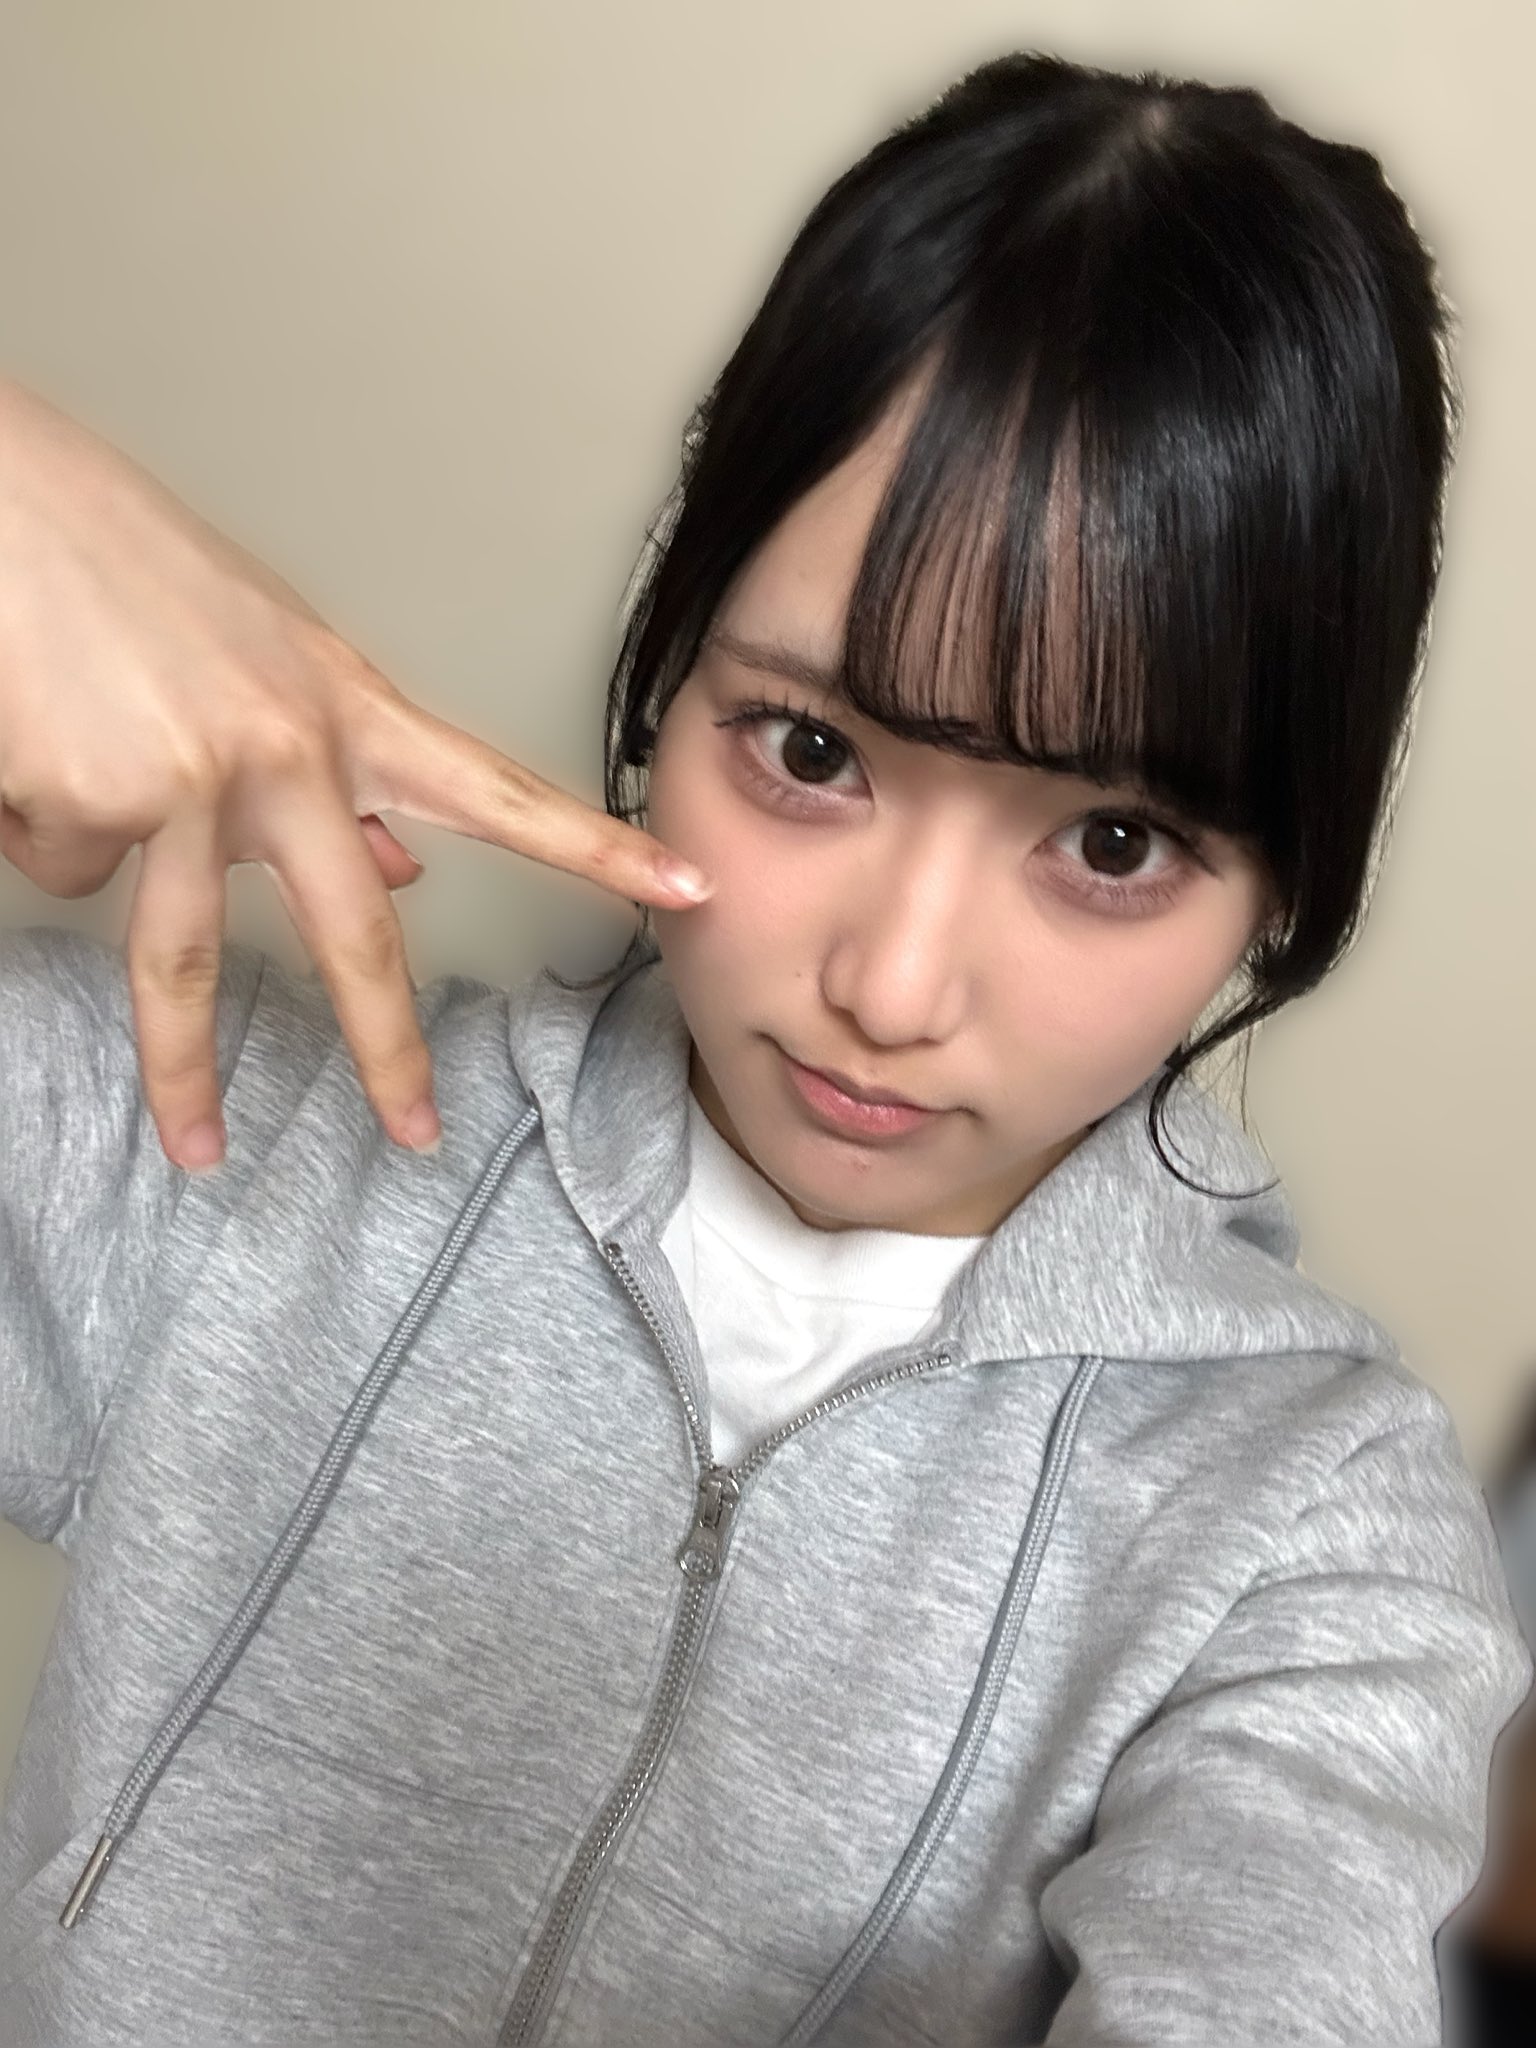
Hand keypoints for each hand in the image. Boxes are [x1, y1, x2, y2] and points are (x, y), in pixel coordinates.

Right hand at [0, 376, 711, 1168]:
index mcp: (346, 709)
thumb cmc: (133, 573)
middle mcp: (289, 752)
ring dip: (184, 1072)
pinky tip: (39, 754)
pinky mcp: (96, 798)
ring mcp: (194, 780)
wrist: (3, 500)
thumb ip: (337, 771)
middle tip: (419, 1130)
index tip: (684, 887)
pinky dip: (47, 831)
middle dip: (388, 1047)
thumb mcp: (265, 663)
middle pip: (355, 933)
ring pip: (181, 959)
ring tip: (198, 1145)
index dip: (595, 846)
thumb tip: (402, 865)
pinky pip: (69, 867)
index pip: (499, 790)